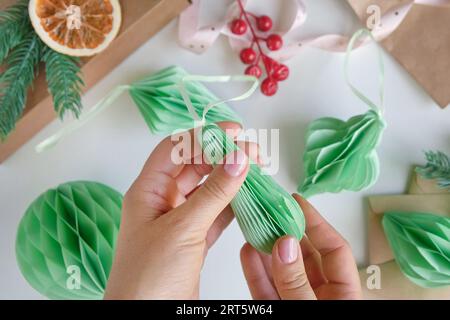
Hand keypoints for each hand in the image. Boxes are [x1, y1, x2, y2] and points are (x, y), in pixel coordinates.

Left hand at [105, 122, 256, 298]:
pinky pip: (216, 215)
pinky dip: (233, 206)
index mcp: (147, 192)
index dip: (203, 136)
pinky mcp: (194, 241)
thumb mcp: (182, 230)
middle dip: (222, 156)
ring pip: (208, 191)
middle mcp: (162, 202)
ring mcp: (179, 222)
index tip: (234, 132)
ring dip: (231, 180)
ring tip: (256, 170)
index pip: (175, 150)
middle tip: (253, 152)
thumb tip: (238, 158)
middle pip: (194, 167)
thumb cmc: (149, 278)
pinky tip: (250, 198)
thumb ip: (213, 194)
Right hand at [240, 194, 361, 299]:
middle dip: (286, 233)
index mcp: (344, 295)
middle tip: (270, 211)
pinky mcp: (277, 312)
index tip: (297, 202)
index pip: (334, 249)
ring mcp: (297, 304)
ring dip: (266, 250)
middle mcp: (321, 296)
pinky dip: (255, 272)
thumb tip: (285, 244)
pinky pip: (266, 290)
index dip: (316, 222)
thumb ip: (296, 281)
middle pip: (304, 257)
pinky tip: (247, 253)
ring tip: (254, 227)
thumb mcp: (310, 310)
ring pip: (282, 272)